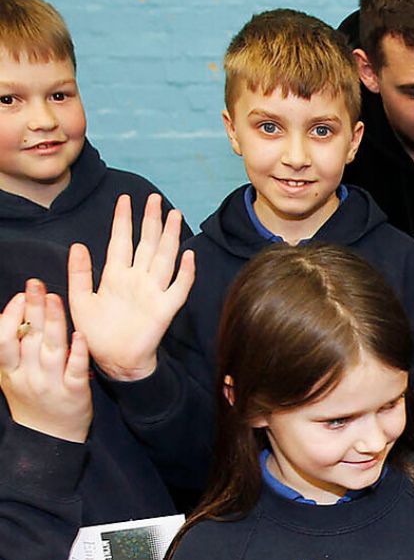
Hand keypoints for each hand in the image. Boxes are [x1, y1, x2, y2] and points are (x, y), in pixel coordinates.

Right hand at [0, 279, 91, 442]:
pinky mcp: (75, 392)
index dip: (9, 317)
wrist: (51, 437)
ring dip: (53, 322)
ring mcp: (51, 384)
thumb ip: (12, 350)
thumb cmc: (32, 399)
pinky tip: (80, 335)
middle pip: (28, 338)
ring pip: (51, 349)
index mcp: (9, 371)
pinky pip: (76, 369)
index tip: (20, 296)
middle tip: (37, 285)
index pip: (4, 341)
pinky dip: (78, 352)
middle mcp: (28, 376)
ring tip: (56, 299)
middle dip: (32, 309)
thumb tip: (12, 314)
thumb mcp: (11, 378)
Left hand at [69, 194, 194, 380]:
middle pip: (146, 244)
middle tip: (155, 198)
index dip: (122, 220)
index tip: (125, 199)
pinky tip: (189, 256)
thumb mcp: (80, 301)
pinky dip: (186, 273)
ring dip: (169, 237)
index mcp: (115, 276)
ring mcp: (153, 292)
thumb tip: (78, 245)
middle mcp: (136, 279)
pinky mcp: (165, 308)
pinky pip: (179, 287)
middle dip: (151, 220)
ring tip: (173, 215)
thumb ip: (78, 274)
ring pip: (164, 258)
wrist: (115, 361)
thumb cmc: (96, 333)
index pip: (120, 241)